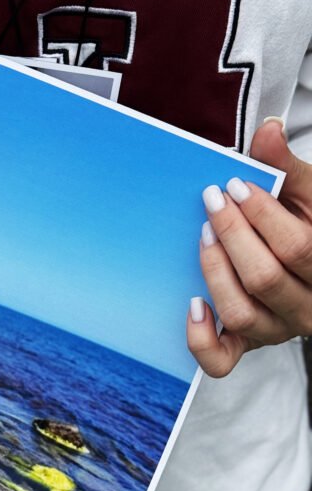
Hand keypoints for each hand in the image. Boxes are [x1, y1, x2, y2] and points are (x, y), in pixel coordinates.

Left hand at [188, 118, 311, 376]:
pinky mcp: (246, 344)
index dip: (264, 216)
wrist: (309, 268)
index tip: (235, 185)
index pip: (298, 247)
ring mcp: (276, 330)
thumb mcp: (308, 199)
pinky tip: (190, 305)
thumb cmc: (307, 227)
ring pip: (242, 314)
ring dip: (215, 273)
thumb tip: (265, 130)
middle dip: (234, 236)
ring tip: (202, 237)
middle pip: (266, 278)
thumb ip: (288, 170)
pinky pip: (221, 359)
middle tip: (212, 202)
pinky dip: (200, 339)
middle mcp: (307, 307)